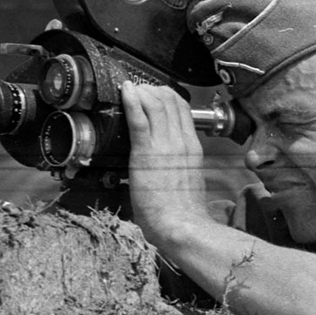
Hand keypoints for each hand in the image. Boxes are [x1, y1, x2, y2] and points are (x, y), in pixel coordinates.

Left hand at [121, 81, 209, 245]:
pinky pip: (139, 119)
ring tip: (130, 90)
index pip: (182, 107)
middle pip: (169, 100)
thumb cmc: (181, 211)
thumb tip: (170, 158)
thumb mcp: (189, 178)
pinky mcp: (146, 153)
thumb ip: (180, 162)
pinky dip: (131, 101)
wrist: (179, 225)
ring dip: (141, 92)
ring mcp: (164, 145)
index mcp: (191, 146)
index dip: (166, 94)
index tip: (154, 92)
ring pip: (155, 104)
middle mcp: (180, 140)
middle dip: (152, 89)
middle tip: (138, 89)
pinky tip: (124, 91)